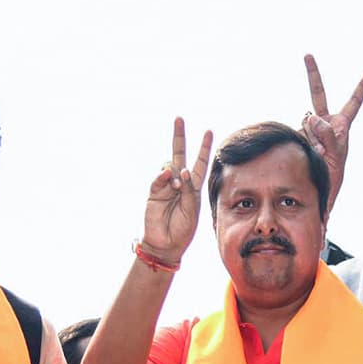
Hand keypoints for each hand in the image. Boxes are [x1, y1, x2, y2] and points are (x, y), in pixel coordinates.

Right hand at [140, 117, 212, 265]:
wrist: (168, 245)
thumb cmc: (184, 229)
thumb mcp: (193, 210)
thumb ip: (189, 190)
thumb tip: (182, 170)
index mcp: (193, 186)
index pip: (199, 162)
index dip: (204, 147)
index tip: (208, 130)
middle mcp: (179, 182)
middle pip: (179, 154)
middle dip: (179, 136)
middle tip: (179, 118)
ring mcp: (166, 186)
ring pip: (169, 166)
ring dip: (175, 171)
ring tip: (178, 187)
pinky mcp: (154, 192)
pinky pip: (159, 178)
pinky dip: (164, 176)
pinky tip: (169, 178)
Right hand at [299, 54, 362, 214]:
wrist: (314, 192)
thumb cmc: (331, 178)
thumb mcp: (336, 157)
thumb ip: (327, 135)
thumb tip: (311, 115)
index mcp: (340, 128)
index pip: (352, 105)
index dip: (360, 90)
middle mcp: (324, 124)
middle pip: (318, 95)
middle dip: (312, 74)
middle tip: (307, 55)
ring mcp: (308, 128)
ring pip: (308, 121)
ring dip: (314, 138)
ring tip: (319, 155)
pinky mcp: (296, 134)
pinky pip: (299, 132)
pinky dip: (305, 143)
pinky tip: (309, 153)